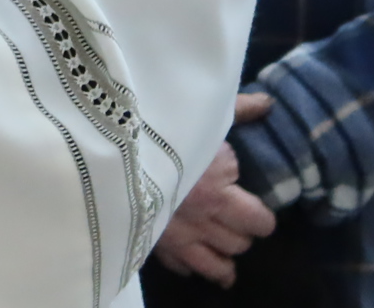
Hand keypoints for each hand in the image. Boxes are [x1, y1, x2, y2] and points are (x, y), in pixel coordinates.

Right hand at [153, 94, 277, 287]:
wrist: (104, 147)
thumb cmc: (155, 128)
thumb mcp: (198, 115)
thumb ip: (237, 111)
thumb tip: (269, 105)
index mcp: (221, 192)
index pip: (260, 222)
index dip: (260, 214)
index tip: (251, 202)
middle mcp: (204, 221)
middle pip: (240, 244)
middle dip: (241, 232)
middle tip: (233, 218)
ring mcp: (178, 239)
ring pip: (217, 266)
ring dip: (222, 255)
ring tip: (220, 243)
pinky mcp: (152, 245)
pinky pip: (182, 268)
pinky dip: (189, 264)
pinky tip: (190, 253)